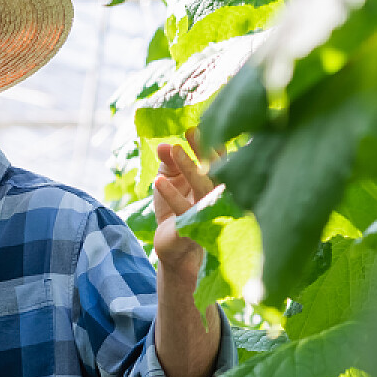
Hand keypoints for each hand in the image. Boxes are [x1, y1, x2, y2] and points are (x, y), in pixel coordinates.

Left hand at [152, 129, 216, 281]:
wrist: (174, 249)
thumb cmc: (175, 212)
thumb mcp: (169, 183)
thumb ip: (167, 164)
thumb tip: (161, 146)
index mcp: (215, 184)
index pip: (216, 160)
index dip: (207, 143)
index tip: (194, 126)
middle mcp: (218, 198)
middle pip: (214, 170)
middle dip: (202, 150)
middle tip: (191, 131)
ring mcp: (209, 214)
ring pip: (203, 188)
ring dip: (188, 168)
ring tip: (174, 149)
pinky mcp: (195, 230)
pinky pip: (184, 211)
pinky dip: (171, 196)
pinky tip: (158, 181)